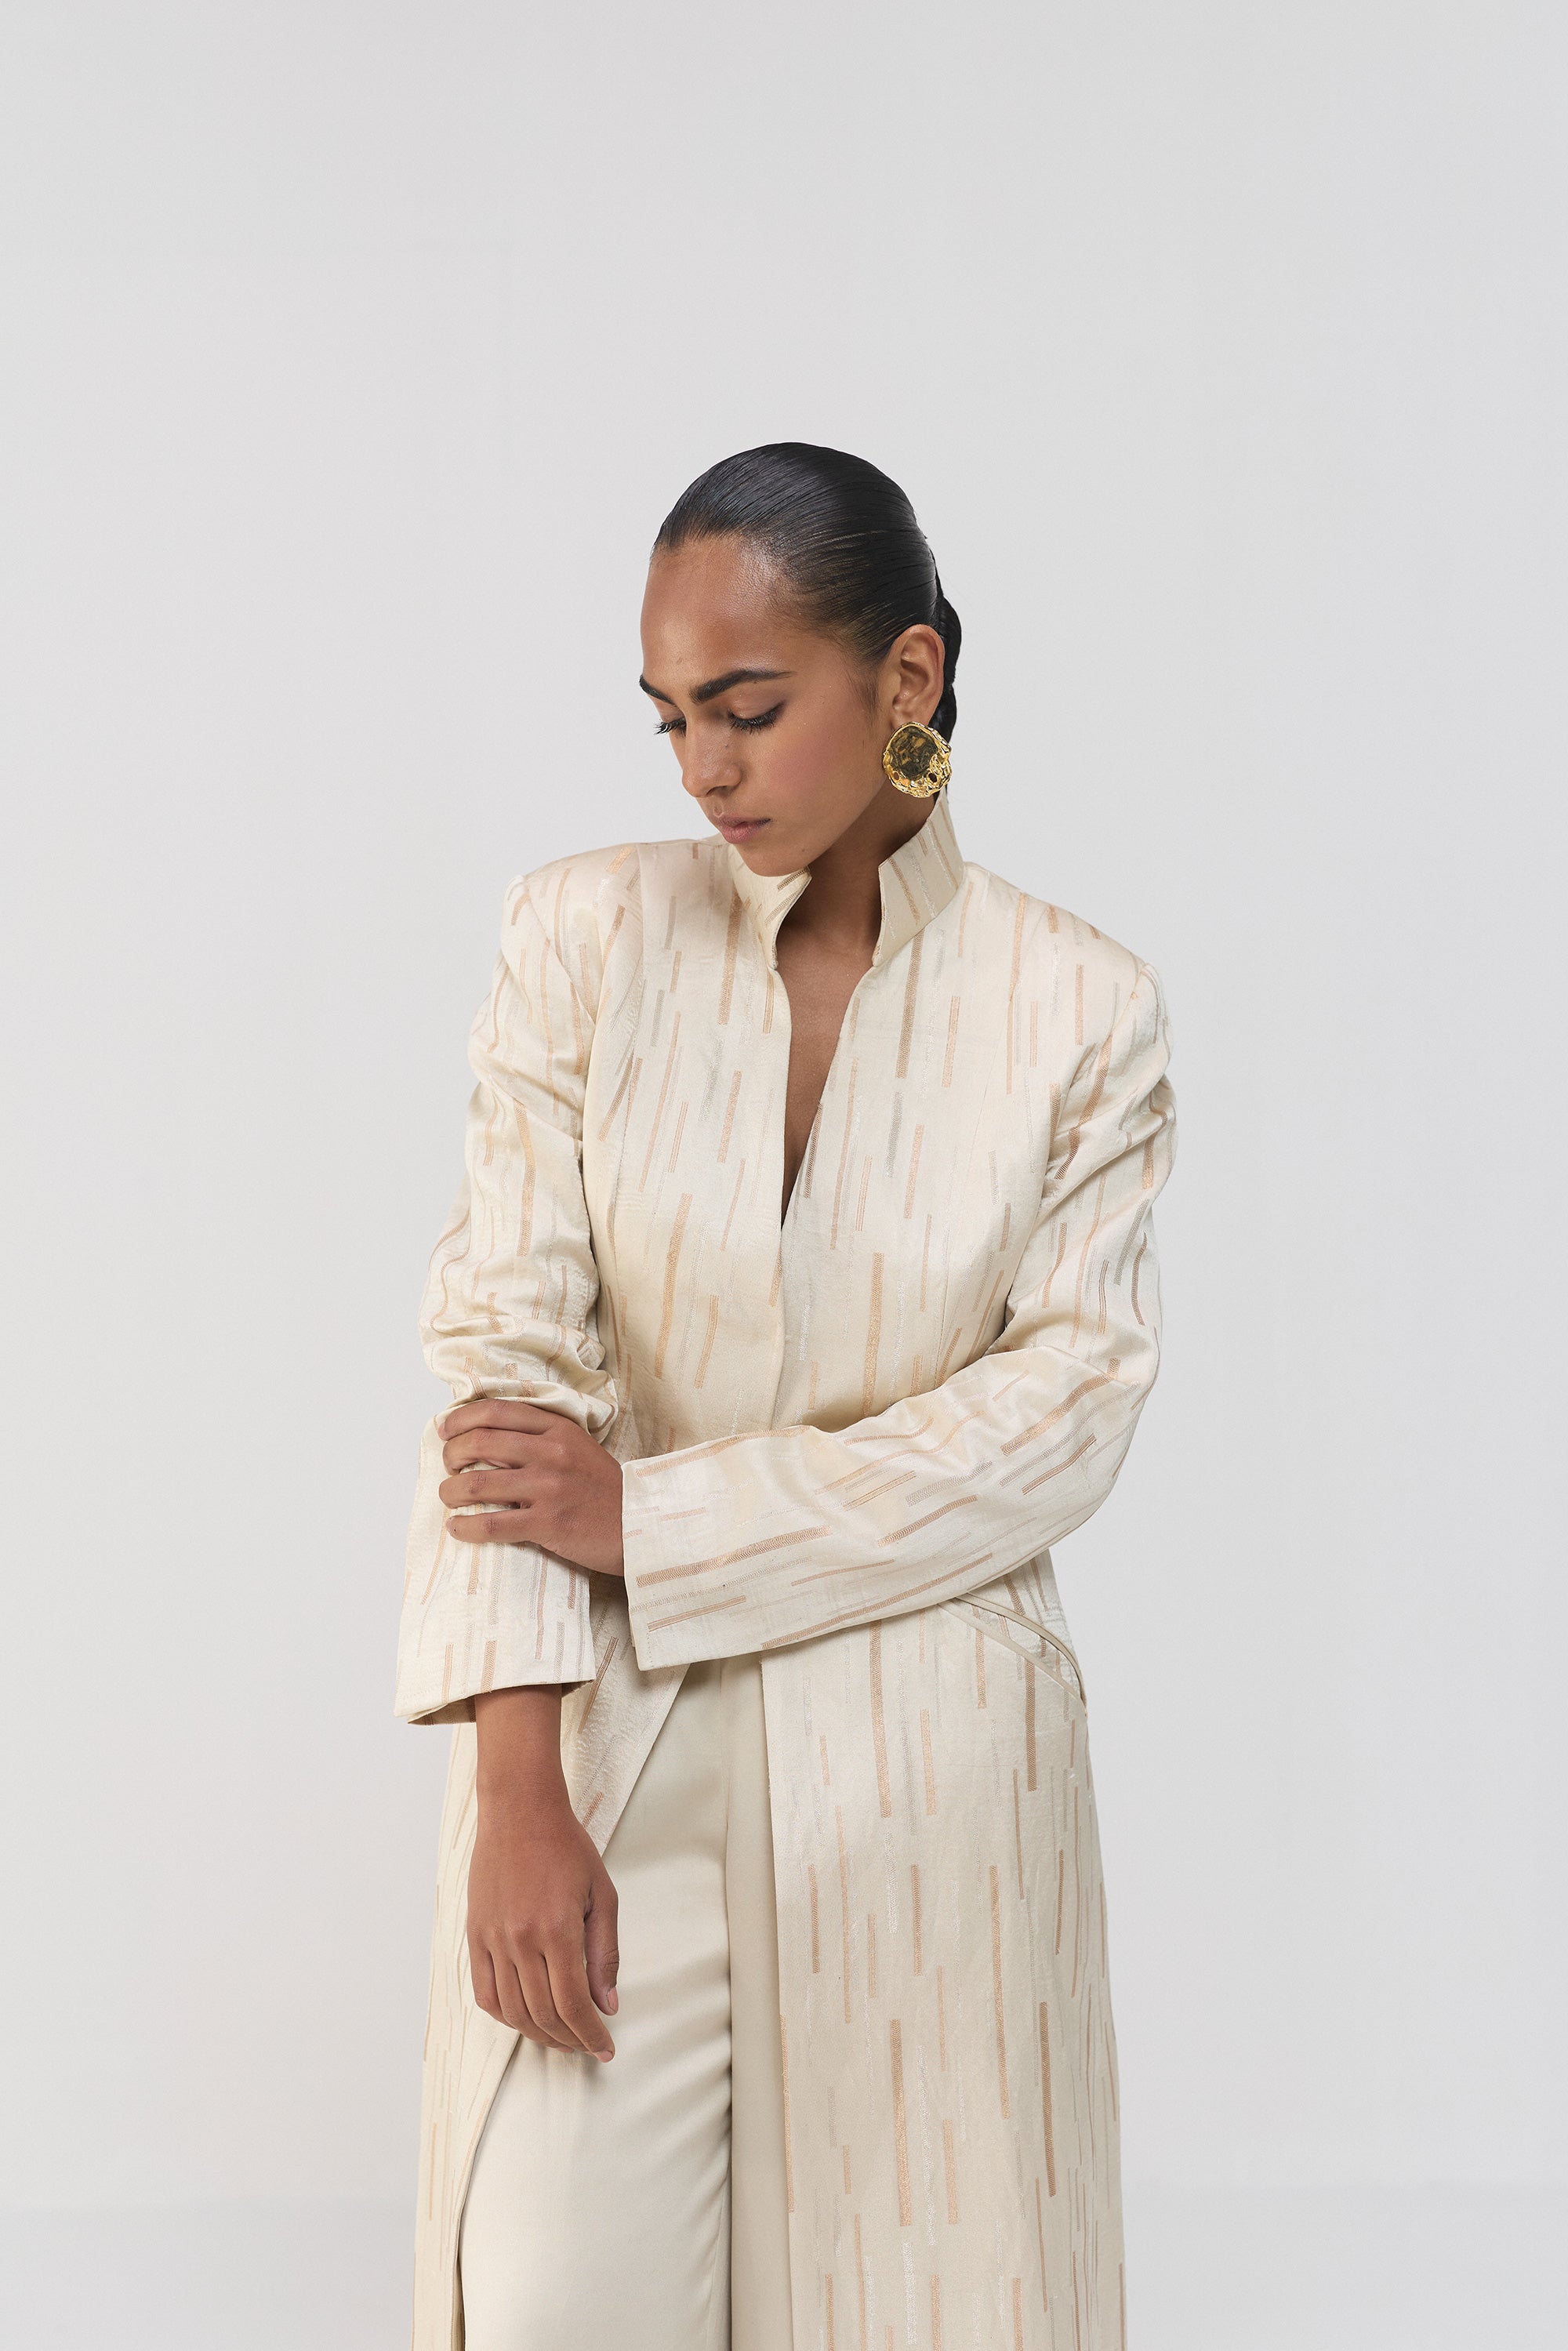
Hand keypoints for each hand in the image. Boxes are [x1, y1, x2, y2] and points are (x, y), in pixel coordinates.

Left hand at [438, 1399, 624, 1575]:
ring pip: (478, 1484)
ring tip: (448, 1497)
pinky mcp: (548, 1523)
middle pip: (480, 1442)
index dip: (462, 1418)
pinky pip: (492, 1524)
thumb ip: (539, 1437)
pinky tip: (457, 1528)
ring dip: (450, 1492)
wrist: (639, 1524)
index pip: (497, 1411)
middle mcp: (551, 1453)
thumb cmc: (603, 1489)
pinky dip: (465, 1527)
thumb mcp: (577, 1447)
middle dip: (451, 1454)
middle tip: (447, 1465)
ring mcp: (549, 1488)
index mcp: (557, 1428)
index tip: (444, 1429)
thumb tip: (487, 1438)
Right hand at [469, 1686, 618, 2059]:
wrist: (520, 1811)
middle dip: (571, 2039)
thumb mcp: (602, 1895)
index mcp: (557, 1930)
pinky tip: (524, 2018)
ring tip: (561, 2037)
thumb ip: (605, 1953)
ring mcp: (493, 1940)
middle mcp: (521, 1941)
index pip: (574, 2004)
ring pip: (513, 2011)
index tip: (606, 2047)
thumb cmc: (567, 1847)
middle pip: (544, 2015)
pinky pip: (484, 1993)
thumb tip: (609, 2004)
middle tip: (588, 2045)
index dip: (591, 2034)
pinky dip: (504, 2015)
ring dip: (539, 2034)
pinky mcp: (475, 1936)